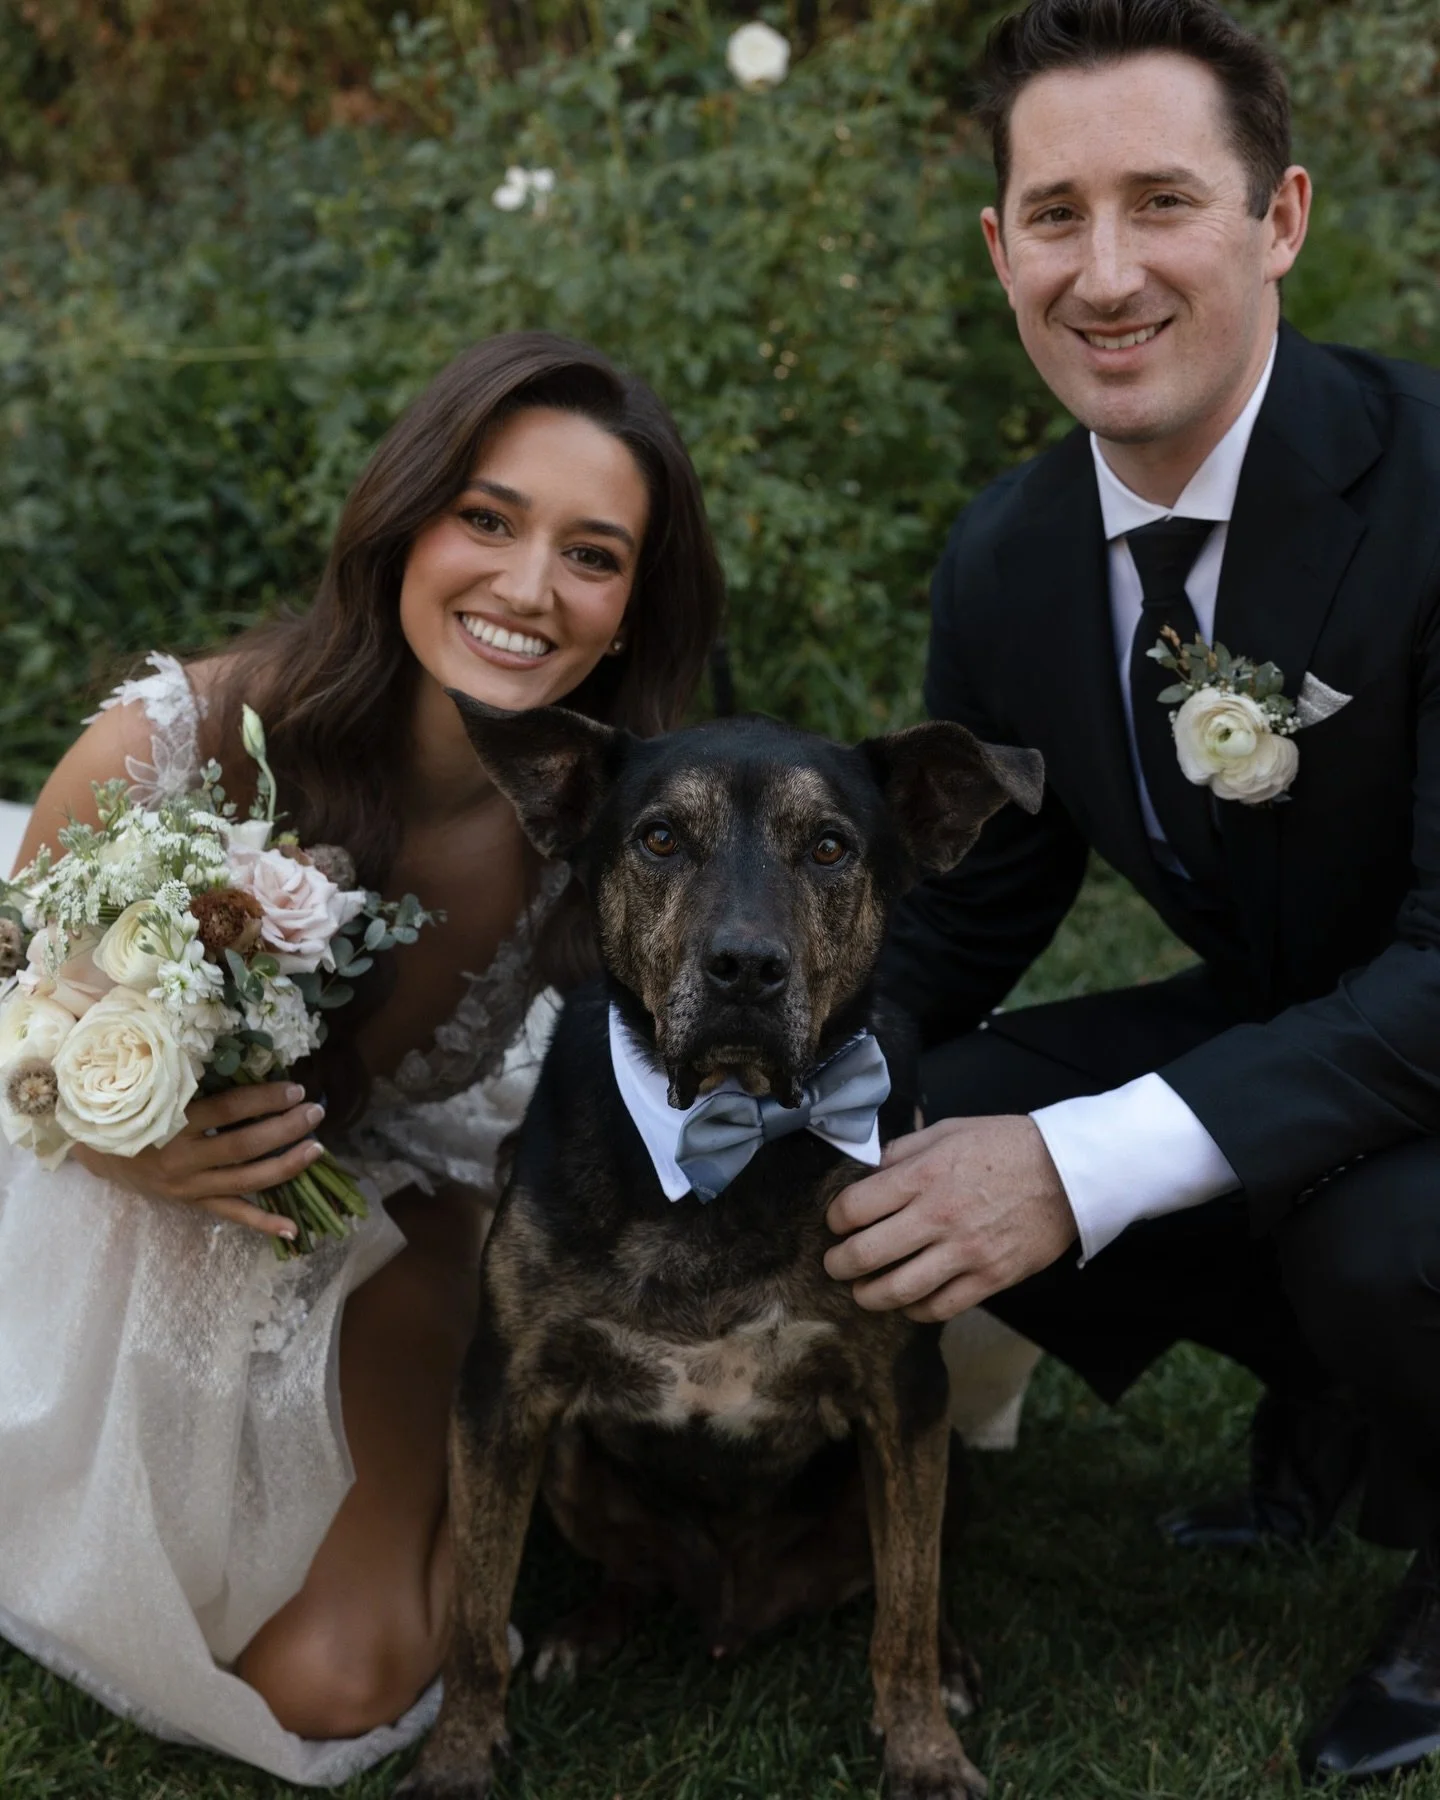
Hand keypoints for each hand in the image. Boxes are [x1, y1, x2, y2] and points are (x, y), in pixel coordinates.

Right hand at [70, 1082, 326, 1239]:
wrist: (94, 1147)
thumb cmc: (132, 1107)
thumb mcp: (156, 1086)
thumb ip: (194, 1076)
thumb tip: (247, 1055)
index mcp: (172, 1121)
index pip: (228, 1109)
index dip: (264, 1098)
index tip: (296, 1088)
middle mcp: (182, 1157)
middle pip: (244, 1146)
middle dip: (285, 1129)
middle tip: (316, 1111)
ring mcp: (189, 1185)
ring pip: (245, 1180)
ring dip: (286, 1166)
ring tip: (317, 1150)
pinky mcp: (192, 1202)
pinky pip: (231, 1213)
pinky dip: (263, 1222)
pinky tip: (294, 1228)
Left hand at [824, 1114, 1077, 1321]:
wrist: (1068, 1171)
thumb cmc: (1006, 1146)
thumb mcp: (949, 1131)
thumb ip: (904, 1151)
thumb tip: (869, 1172)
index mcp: (924, 1175)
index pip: (854, 1207)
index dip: (835, 1218)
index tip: (836, 1222)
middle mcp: (938, 1216)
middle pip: (866, 1254)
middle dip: (838, 1264)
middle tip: (834, 1264)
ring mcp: (965, 1252)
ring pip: (897, 1290)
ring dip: (868, 1296)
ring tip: (861, 1292)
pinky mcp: (990, 1278)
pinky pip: (939, 1307)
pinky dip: (914, 1310)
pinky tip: (907, 1303)